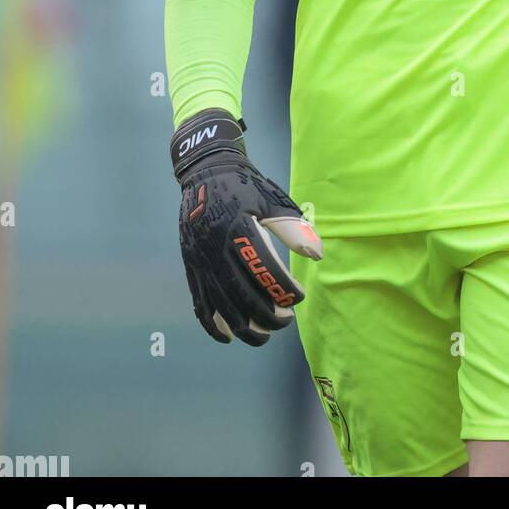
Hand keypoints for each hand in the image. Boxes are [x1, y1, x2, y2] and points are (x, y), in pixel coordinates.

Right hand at [171, 108, 321, 345]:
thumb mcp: (271, 199)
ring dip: (244, 326)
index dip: (283, 288)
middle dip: (266, 315)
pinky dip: (213, 324)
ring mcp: (200, 260)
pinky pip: (199, 302)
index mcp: (237, 228)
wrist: (205, 172)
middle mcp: (215, 247)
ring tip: (264, 335)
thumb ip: (293, 227)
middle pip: (242, 294)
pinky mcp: (190, 266)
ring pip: (221, 305)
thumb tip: (317, 254)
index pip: (263, 268)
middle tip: (286, 321)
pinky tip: (228, 335)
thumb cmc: (244, 185)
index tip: (299, 298)